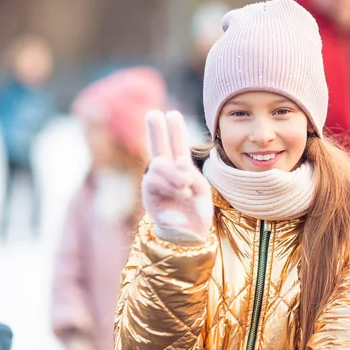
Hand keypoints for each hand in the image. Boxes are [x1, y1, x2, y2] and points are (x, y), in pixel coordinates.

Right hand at [141, 111, 212, 244]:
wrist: (190, 236)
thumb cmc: (196, 212)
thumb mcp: (200, 187)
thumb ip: (188, 172)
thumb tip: (178, 160)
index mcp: (180, 169)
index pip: (176, 145)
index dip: (175, 130)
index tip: (173, 114)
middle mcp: (166, 174)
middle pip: (158, 147)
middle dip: (156, 130)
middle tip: (154, 113)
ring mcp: (156, 184)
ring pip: (159, 165)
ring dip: (175, 173)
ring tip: (187, 185)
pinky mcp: (149, 196)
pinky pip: (155, 181)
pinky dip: (171, 185)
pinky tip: (183, 192)